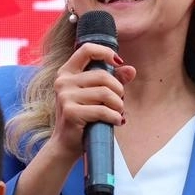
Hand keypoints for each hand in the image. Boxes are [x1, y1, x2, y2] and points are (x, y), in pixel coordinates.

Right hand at [46, 42, 136, 162]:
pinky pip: (103, 110)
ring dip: (118, 105)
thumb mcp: (96, 95)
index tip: (118, 62)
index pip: (86, 50)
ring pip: (105, 93)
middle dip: (118, 90)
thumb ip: (113, 80)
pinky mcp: (71, 112)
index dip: (105, 52)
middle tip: (120, 102)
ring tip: (118, 113)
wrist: (66, 144)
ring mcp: (65, 96)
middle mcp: (63, 82)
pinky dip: (115, 117)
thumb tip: (131, 69)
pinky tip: (117, 122)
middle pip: (102, 76)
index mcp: (67, 72)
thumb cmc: (83, 117)